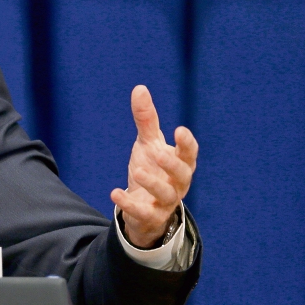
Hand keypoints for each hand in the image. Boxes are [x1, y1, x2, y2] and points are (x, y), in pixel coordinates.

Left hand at [111, 85, 198, 248]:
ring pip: (167, 195)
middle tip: (158, 153)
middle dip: (172, 164)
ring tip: (138, 170)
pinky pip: (143, 213)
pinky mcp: (150, 216)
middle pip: (182, 174)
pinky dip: (129, 204)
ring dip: (153, 183)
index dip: (187, 143)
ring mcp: (165, 202)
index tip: (179, 130)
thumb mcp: (148, 143)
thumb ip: (146, 120)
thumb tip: (139, 88)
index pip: (190, 153)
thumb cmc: (152, 169)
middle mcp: (177, 183)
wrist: (143, 207)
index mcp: (180, 163)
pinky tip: (114, 193)